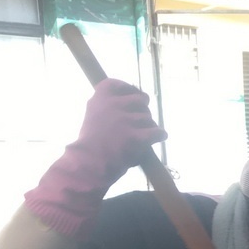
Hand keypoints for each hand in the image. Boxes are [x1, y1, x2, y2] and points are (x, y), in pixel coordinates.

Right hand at [24, 79, 166, 238]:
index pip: (117, 84)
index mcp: (99, 99)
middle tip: (140, 121)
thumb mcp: (94, 117)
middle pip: (140, 99)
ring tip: (141, 137)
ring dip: (149, 127)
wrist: (89, 165)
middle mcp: (112, 105)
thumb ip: (108, 107)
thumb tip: (130, 98)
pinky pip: (157, 132)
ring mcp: (125, 120)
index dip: (128, 88)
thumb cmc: (91, 145)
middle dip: (143, 110)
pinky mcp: (136, 136)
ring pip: (149, 118)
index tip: (132, 95)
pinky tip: (158, 137)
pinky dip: (160, 135)